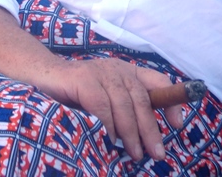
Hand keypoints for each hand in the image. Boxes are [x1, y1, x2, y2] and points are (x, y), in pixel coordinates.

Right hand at [36, 57, 181, 161]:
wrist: (43, 75)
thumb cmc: (78, 92)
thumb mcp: (107, 98)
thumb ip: (126, 109)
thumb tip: (147, 140)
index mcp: (127, 72)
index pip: (158, 82)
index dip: (171, 101)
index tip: (177, 125)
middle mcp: (117, 69)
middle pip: (142, 99)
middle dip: (151, 129)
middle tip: (157, 153)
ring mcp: (100, 72)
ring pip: (124, 104)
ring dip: (131, 132)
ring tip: (134, 153)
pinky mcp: (83, 79)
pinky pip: (101, 105)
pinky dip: (108, 124)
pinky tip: (110, 138)